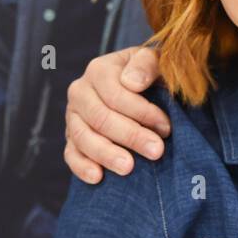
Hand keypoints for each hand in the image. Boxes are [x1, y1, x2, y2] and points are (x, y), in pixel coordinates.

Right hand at [63, 46, 169, 183]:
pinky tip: (98, 177)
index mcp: (99, 70)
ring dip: (107, 154)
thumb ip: (146, 64)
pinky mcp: (71, 137)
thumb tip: (132, 83)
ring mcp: (73, 116)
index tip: (166, 127)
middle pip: (101, 118)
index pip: (116, 95)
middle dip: (131, 136)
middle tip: (156, 151)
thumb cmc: (150, 74)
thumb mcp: (154, 60)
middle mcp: (80, 91)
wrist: (140, 85)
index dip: (142, 113)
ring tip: (129, 168)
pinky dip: (81, 166)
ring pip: (83, 137)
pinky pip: (71, 154)